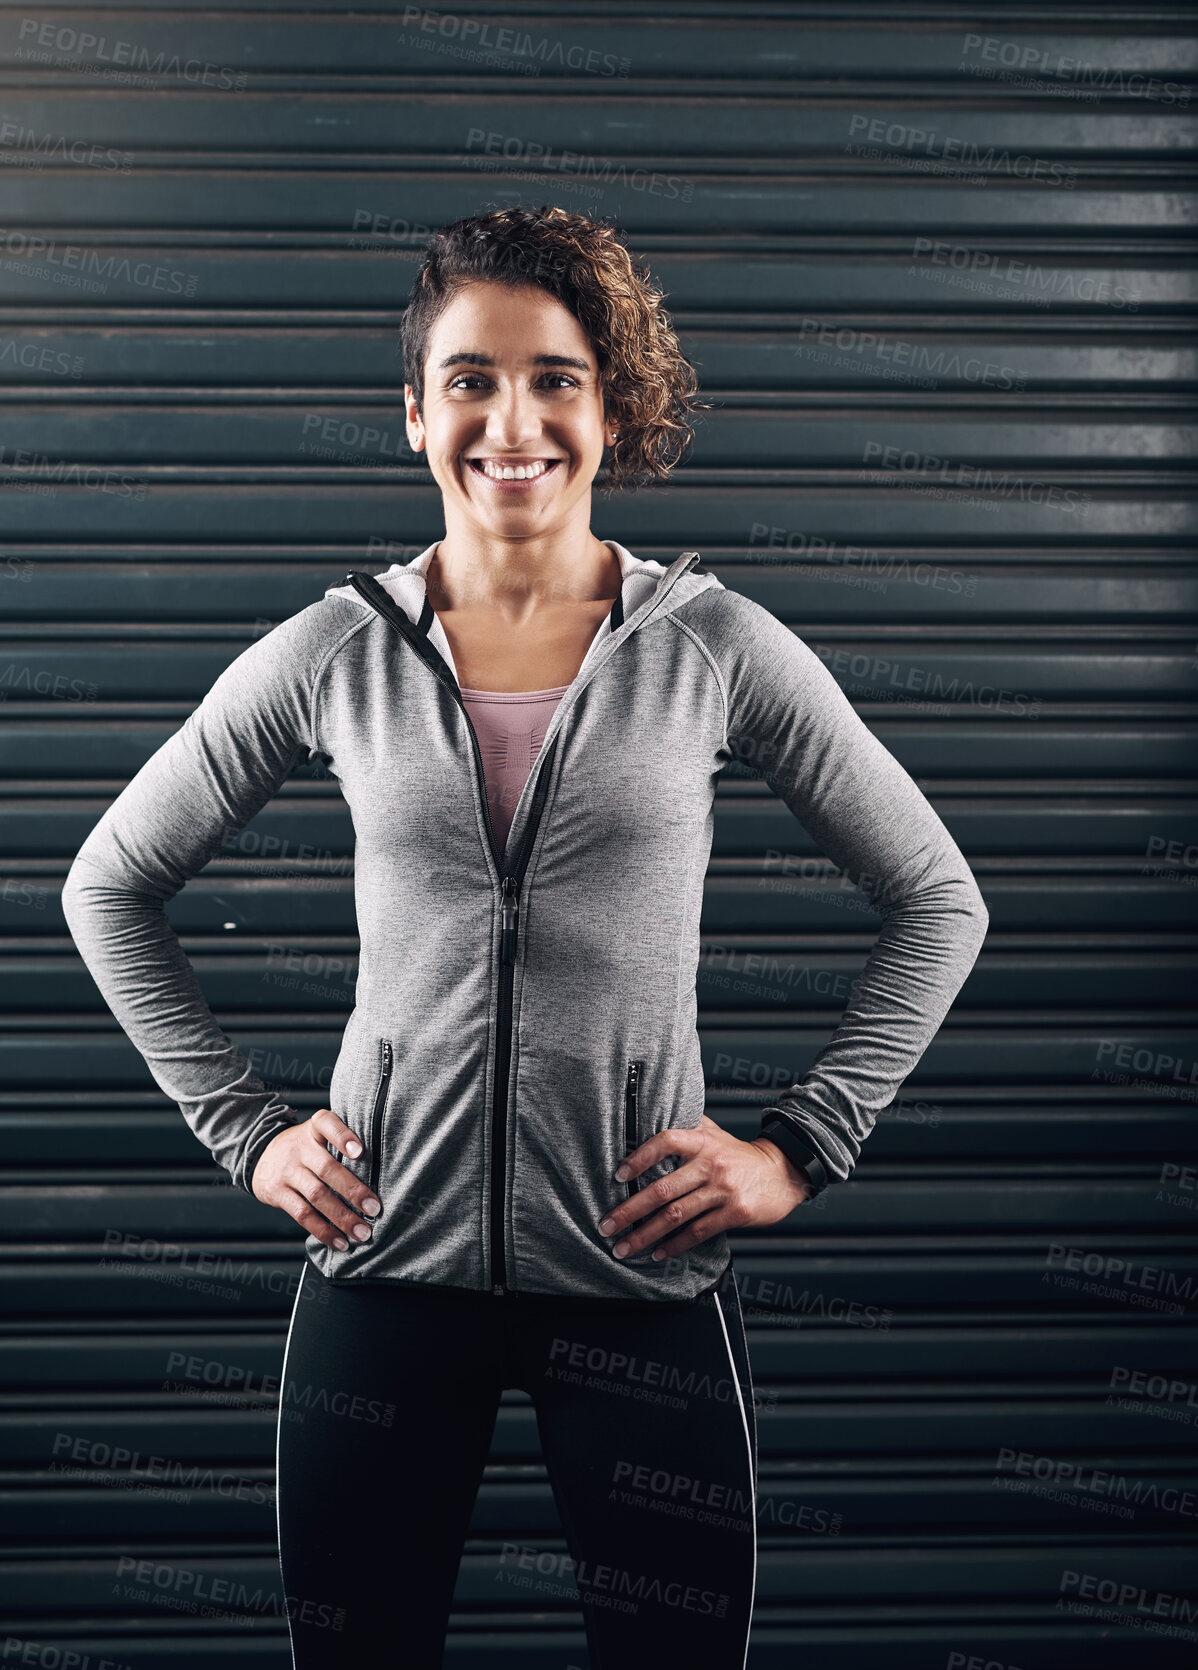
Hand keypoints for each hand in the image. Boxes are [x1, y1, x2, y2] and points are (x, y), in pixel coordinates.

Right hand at [251, 1109, 380, 1250]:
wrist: (261, 1157)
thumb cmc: (305, 1148)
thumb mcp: (318, 1134)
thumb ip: (342, 1142)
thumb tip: (381, 1168)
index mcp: (313, 1129)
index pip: (326, 1123)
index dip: (343, 1136)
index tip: (360, 1151)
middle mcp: (299, 1148)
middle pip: (327, 1169)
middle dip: (353, 1191)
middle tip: (374, 1209)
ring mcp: (287, 1171)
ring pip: (317, 1195)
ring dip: (342, 1217)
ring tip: (362, 1232)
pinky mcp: (277, 1193)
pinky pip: (302, 1214)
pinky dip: (323, 1231)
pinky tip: (340, 1241)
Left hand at [596, 1112, 811, 1262]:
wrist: (782, 1173)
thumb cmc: (739, 1155)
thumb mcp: (715, 1133)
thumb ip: (686, 1125)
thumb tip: (651, 1114)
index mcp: (702, 1141)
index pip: (665, 1141)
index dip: (640, 1158)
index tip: (618, 1176)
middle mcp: (711, 1164)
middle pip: (662, 1189)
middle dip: (629, 1211)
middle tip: (607, 1225)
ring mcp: (724, 1190)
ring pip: (676, 1215)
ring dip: (645, 1235)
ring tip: (624, 1247)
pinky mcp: (735, 1213)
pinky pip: (698, 1232)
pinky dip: (675, 1245)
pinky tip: (659, 1252)